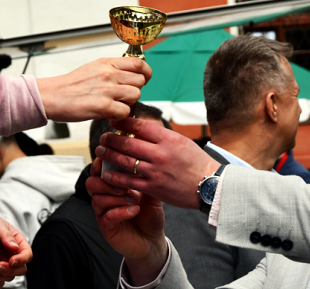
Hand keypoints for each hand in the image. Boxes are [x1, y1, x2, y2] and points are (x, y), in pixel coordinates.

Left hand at [0, 206, 31, 288]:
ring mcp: (3, 260)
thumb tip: (14, 247)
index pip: (27, 254)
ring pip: (10, 275)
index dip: (21, 260)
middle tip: (0, 266)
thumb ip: (6, 236)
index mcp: (18, 241)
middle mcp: (12, 253)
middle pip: (20, 268)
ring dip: (2, 275)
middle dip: (11, 270)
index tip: (12, 260)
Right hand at [36, 57, 152, 121]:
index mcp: (107, 63)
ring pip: (136, 95)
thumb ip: (112, 70)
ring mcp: (107, 89)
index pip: (139, 63)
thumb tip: (130, 75)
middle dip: (135, 91)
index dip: (145, 73)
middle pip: (140, 81)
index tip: (143, 80)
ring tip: (116, 106)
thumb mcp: (94, 68)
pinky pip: (125, 111)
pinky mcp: (103, 106)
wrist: (52, 96)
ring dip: (129, 103)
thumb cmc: (71, 85)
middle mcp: (109, 74)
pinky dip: (120, 116)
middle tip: (124, 97)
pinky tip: (110, 115)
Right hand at [87, 158, 168, 285]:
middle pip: (91, 183)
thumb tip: (144, 160)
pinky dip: (121, 211)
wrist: (153, 239)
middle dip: (107, 181)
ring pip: (97, 199)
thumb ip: (144, 178)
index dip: (102, 163)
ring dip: (116, 197)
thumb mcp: (151, 193)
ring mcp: (103, 213)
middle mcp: (104, 197)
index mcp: (112, 185)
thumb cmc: (150, 213)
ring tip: (134, 200)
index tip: (114, 159)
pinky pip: (106, 217)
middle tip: (125, 185)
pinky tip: (134, 211)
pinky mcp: (106, 228)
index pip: (99, 170)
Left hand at [94, 117, 220, 209]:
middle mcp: (160, 154)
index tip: (113, 121)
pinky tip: (106, 173)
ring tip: (100, 151)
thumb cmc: (195, 161)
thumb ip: (160, 135)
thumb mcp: (181, 141)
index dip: (122, 122)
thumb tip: (140, 126)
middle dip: (111, 139)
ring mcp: (155, 171)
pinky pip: (128, 182)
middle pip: (127, 143)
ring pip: (124, 161)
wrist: (209, 185)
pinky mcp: (153, 188)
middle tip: (103, 137)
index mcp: (168, 139)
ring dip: (108, 155)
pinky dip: (114, 177)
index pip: (139, 126)